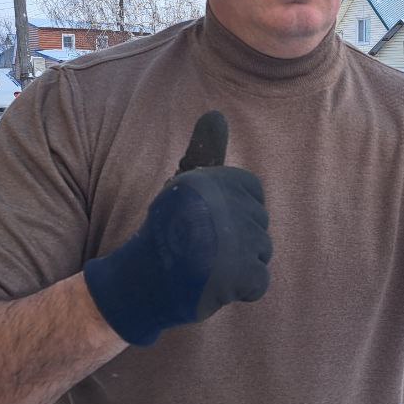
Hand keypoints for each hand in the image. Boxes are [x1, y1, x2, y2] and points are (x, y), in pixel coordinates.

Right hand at [83, 111, 271, 344]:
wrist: (141, 283)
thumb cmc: (166, 233)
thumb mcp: (184, 187)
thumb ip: (206, 153)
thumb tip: (216, 113)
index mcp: (214, 181)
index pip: (253, 193)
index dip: (233, 211)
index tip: (205, 221)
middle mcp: (226, 207)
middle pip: (260, 224)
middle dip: (237, 241)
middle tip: (201, 248)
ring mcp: (236, 242)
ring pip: (262, 252)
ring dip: (239, 266)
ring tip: (206, 267)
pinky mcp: (241, 274)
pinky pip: (259, 282)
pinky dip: (240, 290)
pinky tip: (213, 285)